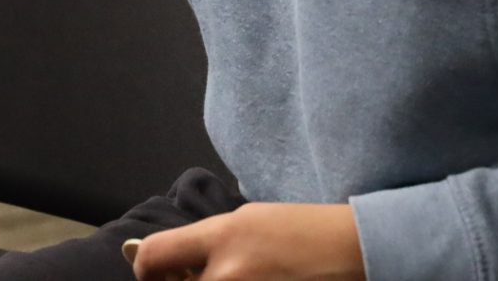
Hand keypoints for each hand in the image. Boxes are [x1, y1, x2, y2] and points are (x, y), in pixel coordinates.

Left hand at [132, 203, 365, 280]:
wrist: (353, 254)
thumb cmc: (300, 232)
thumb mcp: (246, 221)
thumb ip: (200, 242)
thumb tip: (152, 258)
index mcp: (223, 239)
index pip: (153, 259)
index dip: (144, 269)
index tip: (151, 274)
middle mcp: (228, 277)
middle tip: (194, 278)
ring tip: (234, 278)